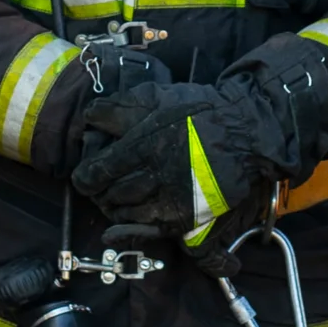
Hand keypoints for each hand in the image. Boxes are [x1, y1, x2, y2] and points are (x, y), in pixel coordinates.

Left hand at [67, 81, 202, 229]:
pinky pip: (152, 230)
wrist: (243, 132)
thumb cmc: (198, 111)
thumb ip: (118, 108)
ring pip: (128, 215)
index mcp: (141, 146)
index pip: (97, 173)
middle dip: (100, 194)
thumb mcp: (155, 97)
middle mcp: (153, 177)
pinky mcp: (187, 217)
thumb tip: (89, 118)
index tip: (84, 177)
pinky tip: (133, 217)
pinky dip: (136, 227)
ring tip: (115, 201)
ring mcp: (171, 200)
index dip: (85, 178)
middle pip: (111, 195)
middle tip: (99, 189)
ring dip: (115, 210)